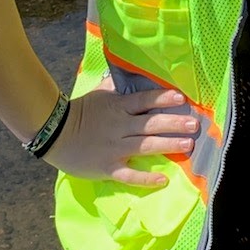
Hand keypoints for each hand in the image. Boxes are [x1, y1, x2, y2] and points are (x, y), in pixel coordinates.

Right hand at [42, 76, 197, 185]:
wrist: (55, 135)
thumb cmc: (78, 112)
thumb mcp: (98, 93)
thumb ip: (115, 85)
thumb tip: (126, 70)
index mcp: (118, 107)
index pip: (144, 101)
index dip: (163, 99)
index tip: (181, 98)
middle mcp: (120, 126)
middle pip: (151, 124)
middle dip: (174, 123)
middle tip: (194, 124)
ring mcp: (115, 148)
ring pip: (146, 146)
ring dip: (168, 145)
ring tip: (188, 144)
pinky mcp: (109, 168)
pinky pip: (130, 174)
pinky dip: (146, 178)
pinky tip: (163, 180)